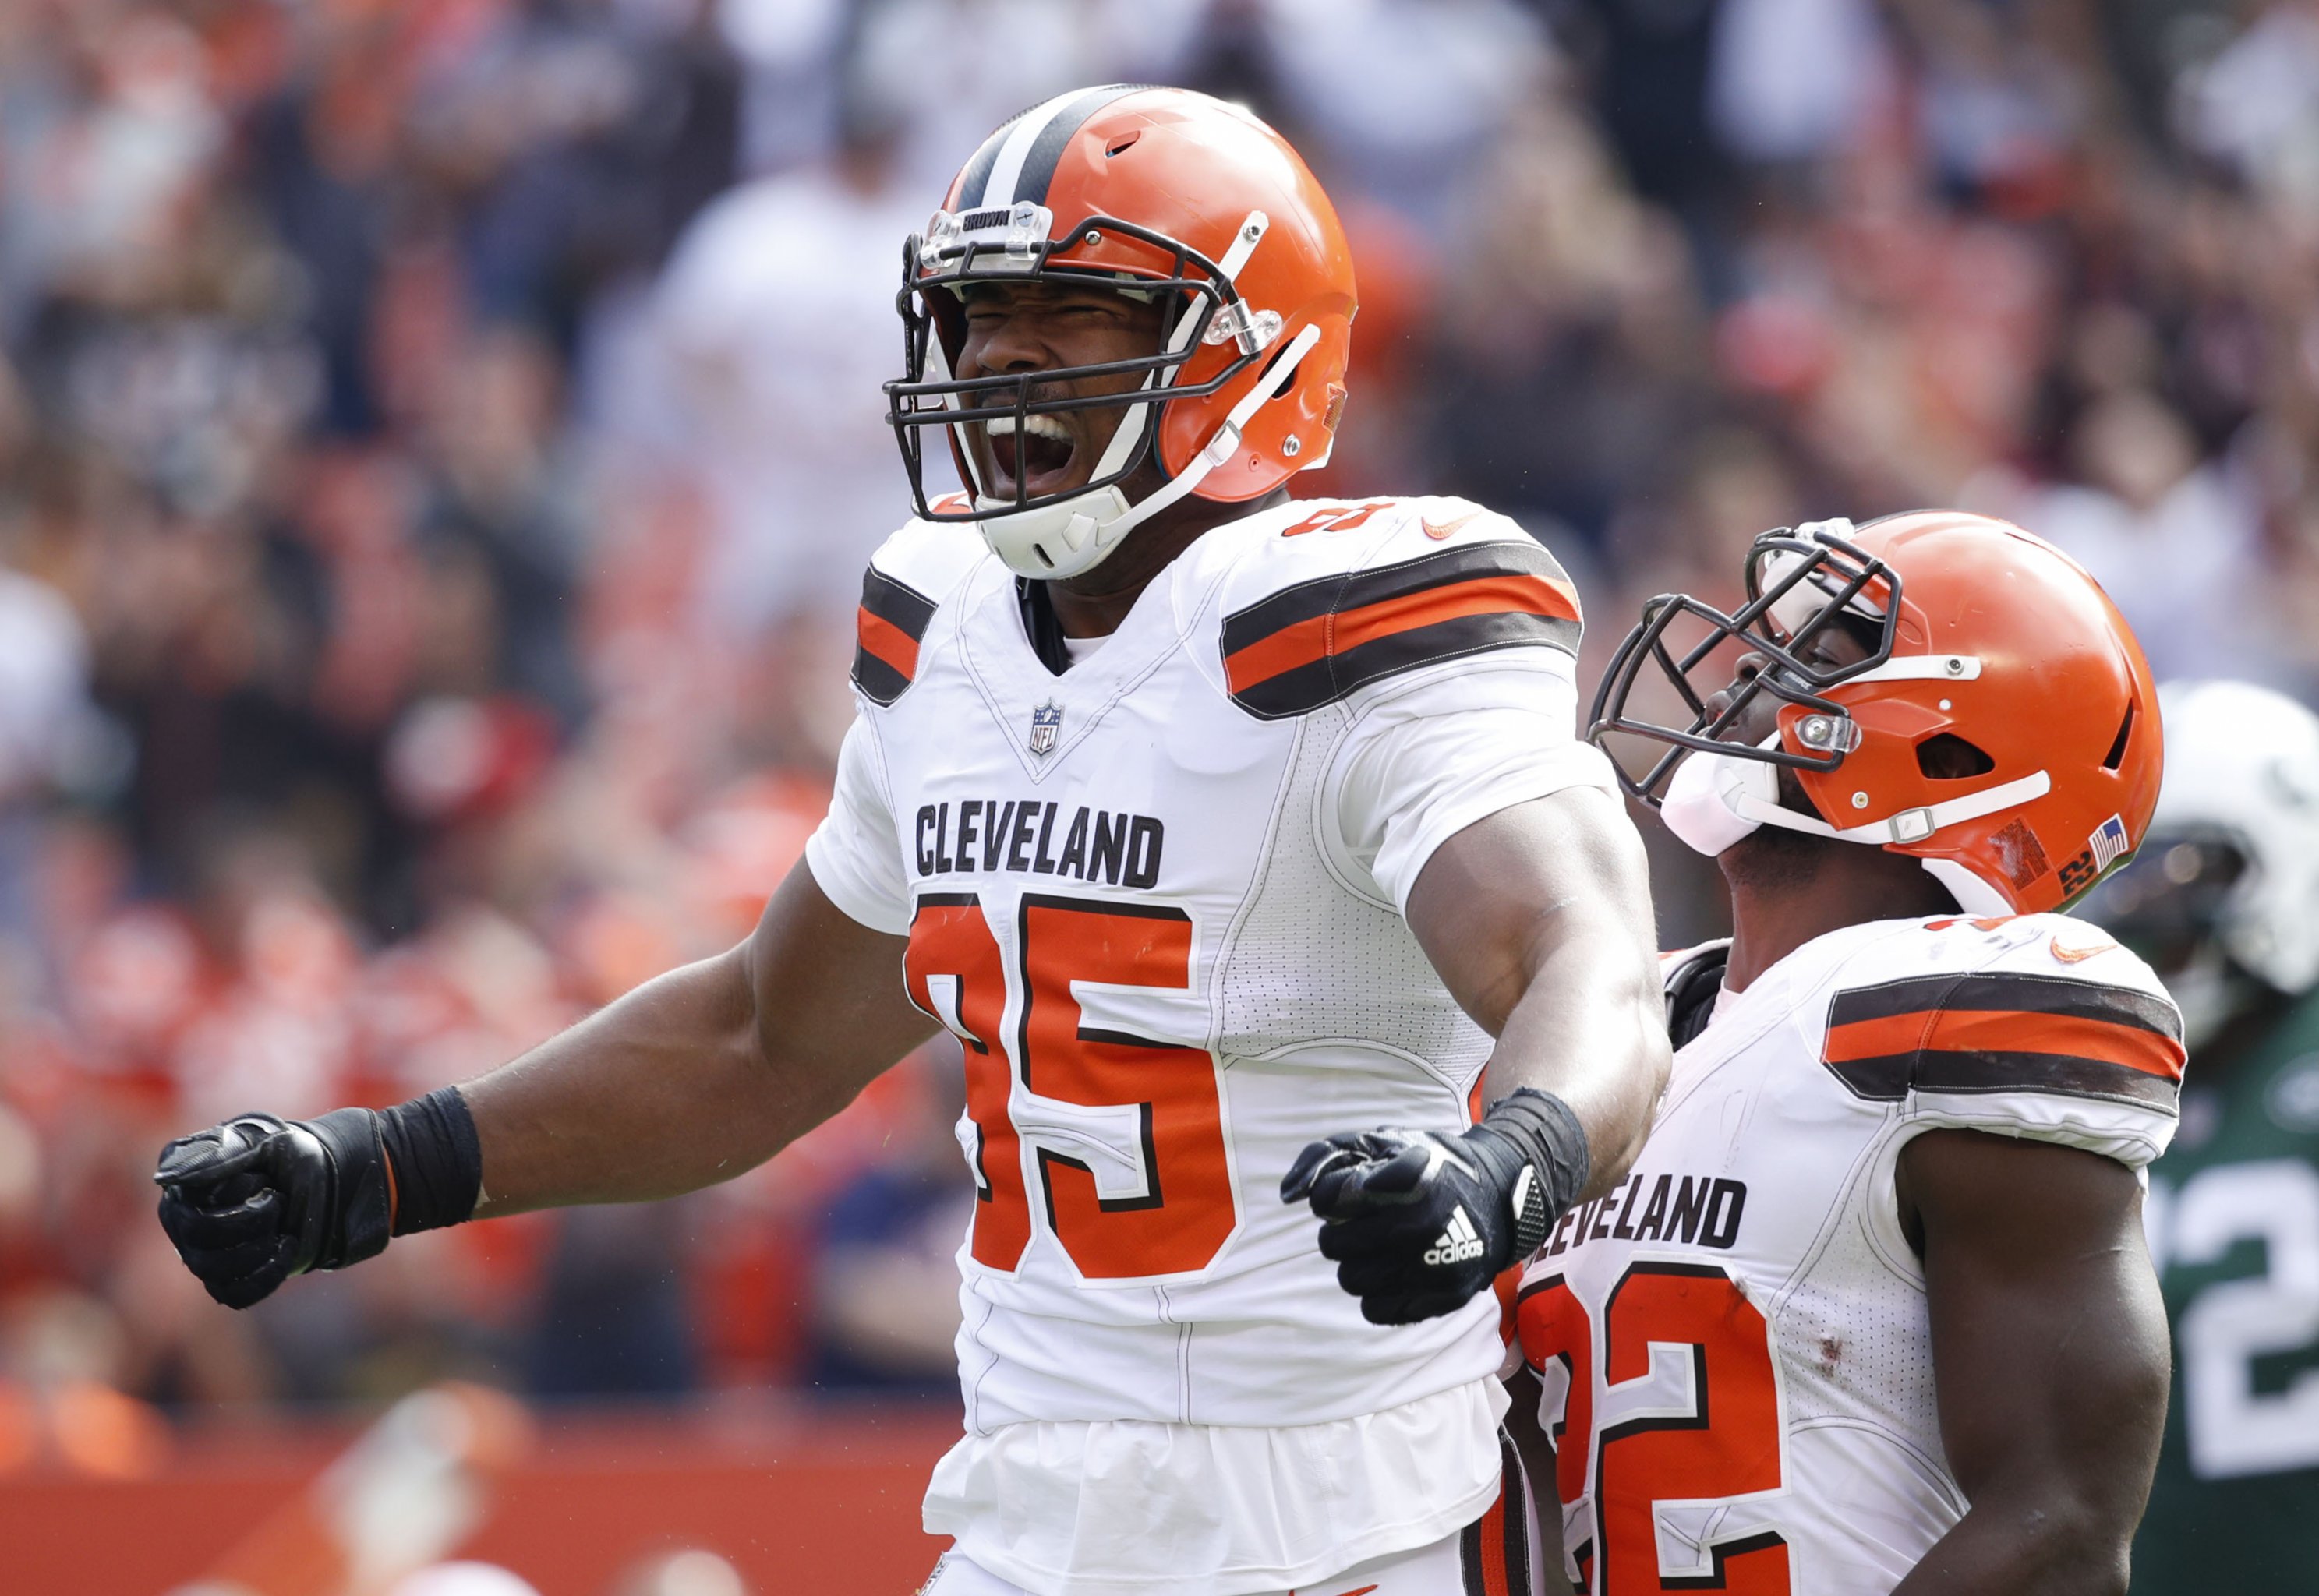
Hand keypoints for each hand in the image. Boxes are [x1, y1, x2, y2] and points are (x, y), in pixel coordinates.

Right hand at [154, 1110, 391, 1308]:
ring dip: (258, 1250)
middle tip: (278, 1201)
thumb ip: (216, 1153)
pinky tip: (286, 1249)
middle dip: (249, 1222)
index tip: (264, 1176)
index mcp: (183, 1185)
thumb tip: (163, 1179)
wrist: (329, 1180)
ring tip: (284, 1228)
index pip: (187, 1202)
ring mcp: (202, 1252)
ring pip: (212, 1271)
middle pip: (198, 1240)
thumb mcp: (262, 1140)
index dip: (233, 1194)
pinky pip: (233, 1295)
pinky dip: (265, 1277)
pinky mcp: (229, 1278)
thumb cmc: (291, 1154)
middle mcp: (182, 1219)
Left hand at [1282, 1089, 1584, 1324]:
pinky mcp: (1445, 1297)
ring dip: (1355, 1266)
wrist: (1499, 1197)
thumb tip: (1290, 1195)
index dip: (1329, 1197)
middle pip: (1334, 1245)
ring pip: (1351, 1281)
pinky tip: (1394, 1274)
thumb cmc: (1429, 1168)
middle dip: (1338, 1235)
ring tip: (1377, 1251)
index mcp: (1407, 1178)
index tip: (1347, 1195)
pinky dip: (1378, 1295)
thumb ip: (1327, 1157)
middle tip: (1358, 1228)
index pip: (1328, 1198)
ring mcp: (1437, 1264)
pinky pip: (1377, 1310)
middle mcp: (1424, 1222)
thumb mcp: (1383, 1142)